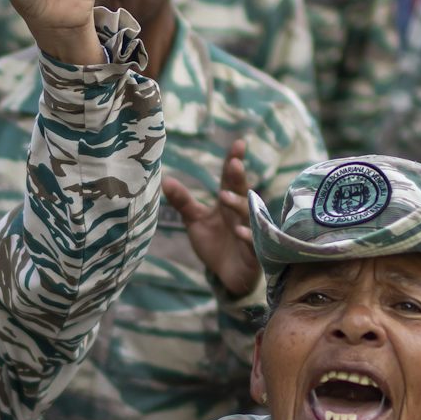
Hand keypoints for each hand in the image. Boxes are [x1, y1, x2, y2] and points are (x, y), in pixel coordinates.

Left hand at [163, 140, 258, 296]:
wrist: (225, 275)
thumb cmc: (214, 244)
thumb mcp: (195, 221)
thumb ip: (183, 201)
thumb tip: (165, 180)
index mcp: (228, 203)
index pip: (231, 179)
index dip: (234, 161)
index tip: (239, 144)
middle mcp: (241, 213)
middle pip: (242, 192)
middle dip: (238, 178)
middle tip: (234, 164)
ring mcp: (250, 231)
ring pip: (249, 214)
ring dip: (238, 205)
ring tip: (224, 197)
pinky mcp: (254, 252)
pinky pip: (254, 242)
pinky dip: (248, 236)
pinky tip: (239, 231)